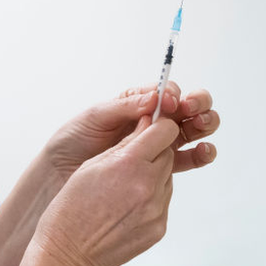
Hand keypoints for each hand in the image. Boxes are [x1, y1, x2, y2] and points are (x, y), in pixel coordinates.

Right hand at [29, 117, 178, 265]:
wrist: (70, 253)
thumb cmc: (71, 209)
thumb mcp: (90, 166)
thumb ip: (123, 146)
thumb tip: (145, 126)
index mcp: (129, 164)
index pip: (164, 131)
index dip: (158, 125)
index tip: (150, 125)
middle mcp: (148, 185)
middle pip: (168, 153)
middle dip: (154, 149)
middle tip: (132, 156)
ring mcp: (157, 209)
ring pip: (166, 177)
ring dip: (152, 173)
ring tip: (124, 184)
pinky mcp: (159, 227)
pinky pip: (162, 201)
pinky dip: (150, 196)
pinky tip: (126, 203)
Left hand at [45, 83, 218, 179]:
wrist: (61, 173)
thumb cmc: (73, 140)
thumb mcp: (95, 117)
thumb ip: (125, 107)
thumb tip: (155, 97)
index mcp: (136, 103)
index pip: (166, 92)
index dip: (173, 94)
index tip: (169, 102)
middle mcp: (152, 121)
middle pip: (187, 107)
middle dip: (197, 104)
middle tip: (190, 110)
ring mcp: (159, 143)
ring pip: (193, 130)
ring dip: (204, 125)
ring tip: (199, 126)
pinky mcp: (161, 166)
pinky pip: (188, 159)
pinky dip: (201, 154)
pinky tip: (203, 152)